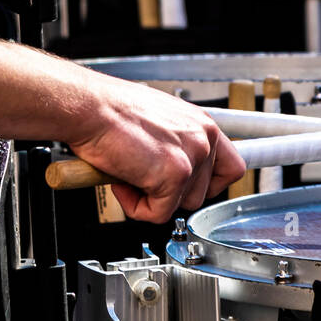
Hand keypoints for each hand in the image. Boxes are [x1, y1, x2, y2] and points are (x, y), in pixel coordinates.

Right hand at [66, 74, 246, 222]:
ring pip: (181, 205)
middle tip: (142, 176)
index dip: (209, 184)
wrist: (89, 107)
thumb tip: (175, 170)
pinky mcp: (175, 175)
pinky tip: (122, 182)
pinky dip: (135, 207)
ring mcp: (193, 157)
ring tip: (129, 174)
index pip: (231, 167)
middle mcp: (204, 138)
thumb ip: (177, 144)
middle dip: (170, 193)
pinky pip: (158, 214)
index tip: (191, 188)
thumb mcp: (158, 122)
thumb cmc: (112, 111)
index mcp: (201, 124)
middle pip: (203, 193)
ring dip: (151, 198)